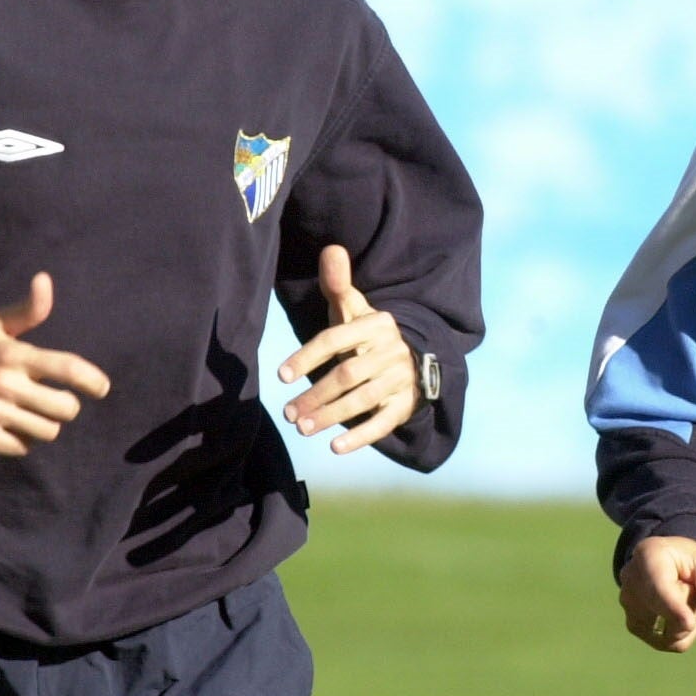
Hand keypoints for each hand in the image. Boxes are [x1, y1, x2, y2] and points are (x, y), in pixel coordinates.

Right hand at [0, 273, 109, 456]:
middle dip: (66, 406)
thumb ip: (26, 309)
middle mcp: (6, 385)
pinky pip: (23, 447)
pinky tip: (11, 426)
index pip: (68, 369)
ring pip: (48, 431)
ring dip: (44, 424)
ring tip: (30, 413)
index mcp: (14, 355)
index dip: (93, 381)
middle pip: (65, 408)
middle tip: (54, 401)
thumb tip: (45, 281)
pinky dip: (23, 440)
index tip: (102, 388)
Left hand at [278, 245, 418, 454]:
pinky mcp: (405, 405)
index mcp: (376, 325)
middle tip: (288, 413)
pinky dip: (361, 436)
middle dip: (315, 394)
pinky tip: (335, 447)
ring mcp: (400, 379)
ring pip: (363, 400)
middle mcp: (391, 351)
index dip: (307, 357)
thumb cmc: (368, 335)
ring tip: (302, 427)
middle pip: (348, 374)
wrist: (413, 358)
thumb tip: (331, 248)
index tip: (281, 376)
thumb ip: (339, 284)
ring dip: (331, 415)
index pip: (336, 340)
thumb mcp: (355, 309)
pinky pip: (384, 423)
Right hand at [618, 535, 695, 652]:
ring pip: (672, 633)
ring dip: (687, 621)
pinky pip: (672, 643)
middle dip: (692, 607)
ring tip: (682, 597)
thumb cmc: (687, 561)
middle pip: (670, 615)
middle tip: (692, 586)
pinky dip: (682, 633)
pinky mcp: (635, 627)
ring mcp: (629, 607)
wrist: (664, 564)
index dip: (672, 608)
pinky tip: (678, 612)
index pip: (657, 588)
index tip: (689, 623)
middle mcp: (630, 583)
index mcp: (647, 556)